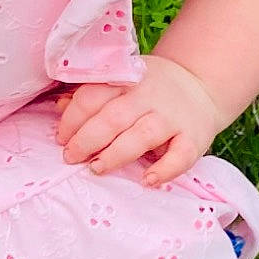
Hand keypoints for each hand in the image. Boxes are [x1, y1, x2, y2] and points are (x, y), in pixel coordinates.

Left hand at [53, 55, 224, 185]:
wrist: (200, 86)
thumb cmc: (150, 90)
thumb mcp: (121, 83)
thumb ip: (91, 95)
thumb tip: (58, 106)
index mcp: (127, 79)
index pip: (93, 96)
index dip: (73, 119)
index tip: (61, 138)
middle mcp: (149, 95)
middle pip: (113, 117)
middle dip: (87, 139)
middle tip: (71, 157)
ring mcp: (173, 116)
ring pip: (142, 135)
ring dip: (116, 154)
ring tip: (96, 168)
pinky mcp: (194, 137)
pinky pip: (180, 155)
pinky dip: (165, 169)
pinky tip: (147, 180)